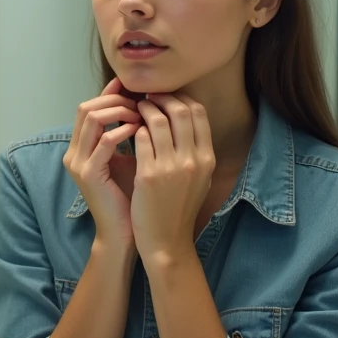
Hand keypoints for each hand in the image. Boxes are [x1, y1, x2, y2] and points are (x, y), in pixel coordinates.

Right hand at [62, 78, 142, 253]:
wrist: (123, 232)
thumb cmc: (130, 196)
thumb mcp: (129, 158)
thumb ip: (129, 134)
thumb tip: (145, 106)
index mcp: (80, 147)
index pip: (89, 107)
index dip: (110, 93)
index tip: (134, 87)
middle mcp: (73, 152)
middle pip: (86, 107)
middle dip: (115, 99)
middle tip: (140, 101)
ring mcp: (78, 163)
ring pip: (92, 118)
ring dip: (119, 111)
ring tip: (141, 114)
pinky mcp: (88, 174)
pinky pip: (103, 142)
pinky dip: (122, 131)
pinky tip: (140, 130)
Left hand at [130, 94, 214, 259]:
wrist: (167, 241)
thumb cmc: (179, 209)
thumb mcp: (200, 179)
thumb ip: (196, 150)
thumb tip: (184, 118)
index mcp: (208, 158)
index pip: (198, 113)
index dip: (181, 98)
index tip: (167, 96)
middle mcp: (193, 159)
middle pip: (180, 110)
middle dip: (162, 98)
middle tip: (148, 96)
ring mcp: (171, 167)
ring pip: (158, 120)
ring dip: (145, 109)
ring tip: (136, 108)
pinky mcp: (149, 175)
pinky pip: (141, 139)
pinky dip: (135, 129)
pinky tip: (130, 129)